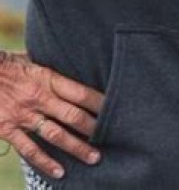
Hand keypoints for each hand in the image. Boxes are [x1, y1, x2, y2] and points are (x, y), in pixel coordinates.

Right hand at [0, 51, 103, 179]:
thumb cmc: (7, 64)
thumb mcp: (31, 59)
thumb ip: (50, 70)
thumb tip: (71, 68)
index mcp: (47, 78)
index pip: (80, 92)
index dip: (99, 102)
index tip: (115, 108)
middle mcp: (38, 97)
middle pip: (72, 115)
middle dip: (93, 127)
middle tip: (111, 136)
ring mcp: (23, 115)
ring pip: (55, 134)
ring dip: (76, 147)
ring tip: (94, 157)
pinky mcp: (7, 129)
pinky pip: (29, 149)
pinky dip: (45, 162)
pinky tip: (59, 172)